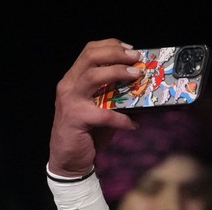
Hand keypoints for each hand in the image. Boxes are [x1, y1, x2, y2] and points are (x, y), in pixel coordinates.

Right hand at [48, 39, 141, 176]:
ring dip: (117, 73)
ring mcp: (70, 101)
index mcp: (74, 79)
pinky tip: (133, 124)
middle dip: (116, 54)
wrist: (69, 160)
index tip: (131, 49)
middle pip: (90, 57)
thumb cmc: (88, 133)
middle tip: (137, 58)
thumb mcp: (100, 108)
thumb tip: (142, 87)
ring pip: (92, 77)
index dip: (110, 46)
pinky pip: (104, 114)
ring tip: (137, 76)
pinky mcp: (76, 119)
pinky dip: (122, 118)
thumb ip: (114, 95)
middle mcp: (69, 86)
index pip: (89, 51)